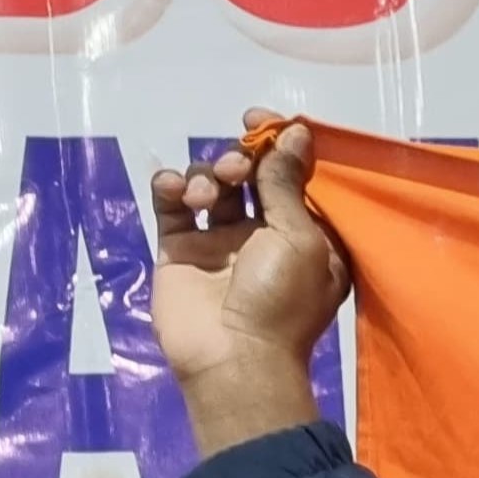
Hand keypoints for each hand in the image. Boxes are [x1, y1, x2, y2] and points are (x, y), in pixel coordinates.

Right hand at [150, 109, 348, 455]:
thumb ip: (288, 184)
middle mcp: (264, 234)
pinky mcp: (180, 249)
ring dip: (210, 174)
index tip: (261, 121)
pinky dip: (172, 186)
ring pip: (211, 185)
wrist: (233, 356)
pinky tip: (177, 190)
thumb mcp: (300, 238)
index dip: (278, 144)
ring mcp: (219, 241)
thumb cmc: (281, 300)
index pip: (292, 176)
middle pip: (249, 175)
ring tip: (210, 192)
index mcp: (306, 235)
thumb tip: (296, 132)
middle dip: (243, 157)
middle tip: (239, 162)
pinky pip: (172, 204)